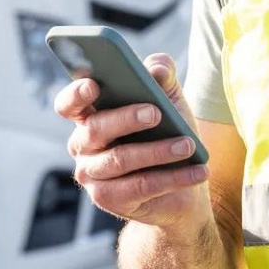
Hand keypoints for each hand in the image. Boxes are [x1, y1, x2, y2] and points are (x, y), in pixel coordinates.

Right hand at [55, 52, 209, 228]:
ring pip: (120, 160)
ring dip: (158, 152)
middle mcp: (83, 145)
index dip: (76, 94)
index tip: (94, 85)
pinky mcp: (107, 199)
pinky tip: (198, 171)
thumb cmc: (169, 132)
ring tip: (189, 144)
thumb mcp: (170, 100)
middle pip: (95, 129)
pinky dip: (173, 178)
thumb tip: (157, 69)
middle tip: (156, 112)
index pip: (69, 103)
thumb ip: (163, 76)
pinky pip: (139, 187)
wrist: (184, 181)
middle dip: (126, 118)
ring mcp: (91, 174)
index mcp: (90, 114)